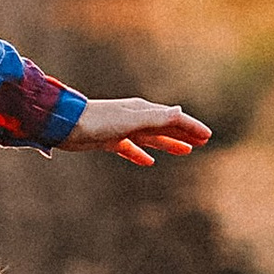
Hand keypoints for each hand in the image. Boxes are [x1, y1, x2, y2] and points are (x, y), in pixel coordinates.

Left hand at [60, 96, 211, 166]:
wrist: (66, 125)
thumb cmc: (99, 120)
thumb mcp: (132, 119)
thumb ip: (156, 118)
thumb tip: (180, 112)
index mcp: (143, 110)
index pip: (174, 118)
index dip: (191, 127)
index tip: (208, 136)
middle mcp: (135, 117)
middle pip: (165, 126)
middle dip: (184, 133)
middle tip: (202, 142)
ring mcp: (122, 128)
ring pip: (152, 138)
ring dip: (169, 143)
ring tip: (185, 151)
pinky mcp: (109, 140)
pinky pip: (131, 148)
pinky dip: (141, 154)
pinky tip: (148, 162)